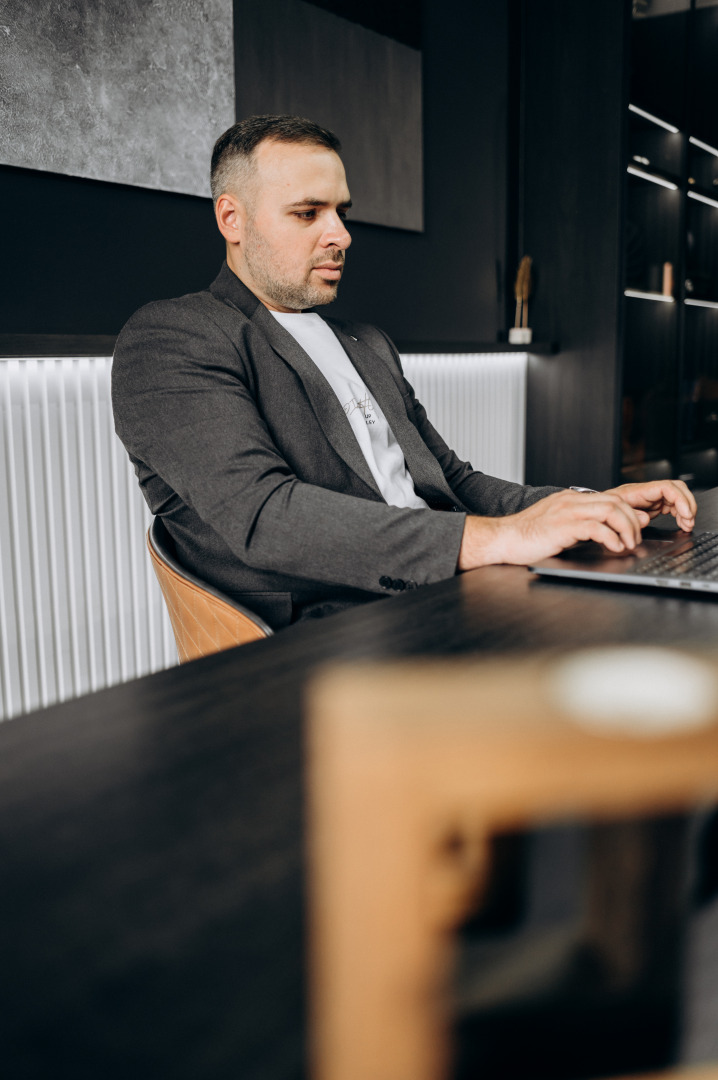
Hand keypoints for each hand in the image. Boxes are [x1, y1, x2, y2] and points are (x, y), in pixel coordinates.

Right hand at [458, 488, 648, 569]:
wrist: (502, 539)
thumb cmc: (527, 538)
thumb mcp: (561, 529)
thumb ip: (585, 527)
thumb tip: (611, 533)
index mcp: (571, 500)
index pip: (610, 498)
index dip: (629, 513)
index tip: (636, 529)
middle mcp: (570, 501)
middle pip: (615, 502)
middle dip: (632, 522)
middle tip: (635, 540)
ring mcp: (566, 512)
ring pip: (610, 510)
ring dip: (625, 529)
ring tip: (628, 545)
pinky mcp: (561, 527)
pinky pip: (595, 527)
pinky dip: (610, 537)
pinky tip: (613, 547)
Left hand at [603, 480, 695, 532]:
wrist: (596, 511)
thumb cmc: (602, 510)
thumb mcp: (611, 514)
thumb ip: (628, 516)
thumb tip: (645, 519)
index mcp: (638, 491)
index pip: (666, 488)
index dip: (679, 499)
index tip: (685, 513)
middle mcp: (647, 492)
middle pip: (677, 489)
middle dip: (687, 504)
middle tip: (689, 520)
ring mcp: (652, 498)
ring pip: (677, 497)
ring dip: (686, 510)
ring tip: (686, 524)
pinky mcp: (654, 505)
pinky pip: (673, 506)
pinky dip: (680, 514)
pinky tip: (681, 523)